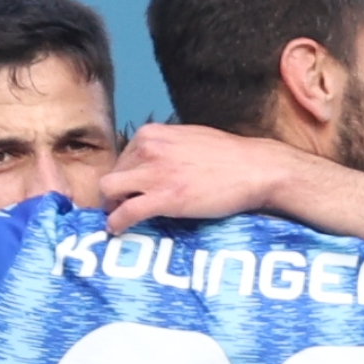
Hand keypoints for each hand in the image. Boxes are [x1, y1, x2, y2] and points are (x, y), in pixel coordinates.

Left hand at [102, 124, 302, 234]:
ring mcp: (154, 173)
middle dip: (116, 193)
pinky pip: (125, 212)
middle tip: (126, 208)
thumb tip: (155, 164)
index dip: (126, 177)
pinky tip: (117, 230)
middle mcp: (147, 149)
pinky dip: (116, 222)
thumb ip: (166, 148)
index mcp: (152, 133)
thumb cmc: (229, 157)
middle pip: (112, 174)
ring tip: (120, 218)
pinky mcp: (163, 198)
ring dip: (111, 206)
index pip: (122, 157)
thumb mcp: (189, 139)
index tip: (133, 191)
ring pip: (108, 190)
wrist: (255, 169)